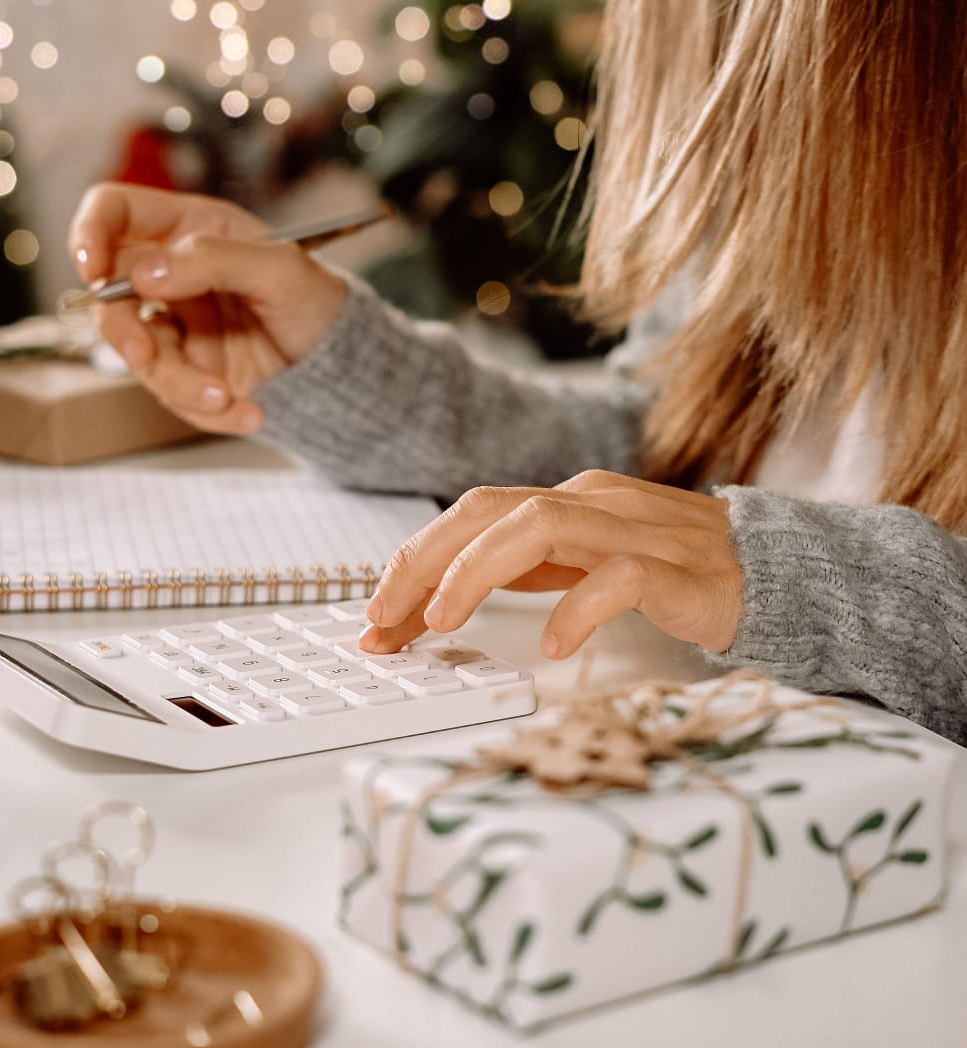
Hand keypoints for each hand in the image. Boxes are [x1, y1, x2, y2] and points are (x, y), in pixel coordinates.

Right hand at [67, 183, 346, 433]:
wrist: (346, 366)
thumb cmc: (320, 303)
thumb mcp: (282, 270)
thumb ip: (214, 260)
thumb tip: (144, 273)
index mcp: (191, 231)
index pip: (116, 213)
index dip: (91, 232)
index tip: (92, 266)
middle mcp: (174, 277)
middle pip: (109, 296)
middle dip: (122, 332)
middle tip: (144, 355)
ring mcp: (179, 328)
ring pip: (140, 357)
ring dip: (180, 384)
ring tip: (228, 397)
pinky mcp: (191, 374)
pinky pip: (175, 397)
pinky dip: (210, 411)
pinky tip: (252, 412)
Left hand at [360, 470, 742, 657]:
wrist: (770, 572)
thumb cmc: (669, 570)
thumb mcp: (580, 564)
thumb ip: (523, 569)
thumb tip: (440, 596)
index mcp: (564, 501)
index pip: (471, 516)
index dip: (414, 560)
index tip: (376, 616)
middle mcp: (591, 503)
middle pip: (488, 510)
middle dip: (424, 563)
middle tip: (384, 621)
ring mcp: (634, 530)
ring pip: (541, 527)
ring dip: (479, 572)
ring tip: (443, 622)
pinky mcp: (676, 569)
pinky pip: (618, 577)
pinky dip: (576, 609)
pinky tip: (551, 645)